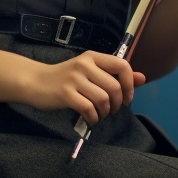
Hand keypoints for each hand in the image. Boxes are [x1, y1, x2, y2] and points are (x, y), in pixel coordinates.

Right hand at [23, 50, 144, 124]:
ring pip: (103, 99)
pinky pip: (89, 109)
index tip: (126, 97)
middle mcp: (85, 65)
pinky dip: (94, 118)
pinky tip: (90, 119)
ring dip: (105, 113)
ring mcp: (74, 79)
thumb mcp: (89, 72)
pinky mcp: (66, 94)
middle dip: (117, 104)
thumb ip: (114, 75)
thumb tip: (142, 79)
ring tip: (100, 115)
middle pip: (114, 87)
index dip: (129, 84)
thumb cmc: (64, 78)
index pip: (122, 65)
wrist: (34, 82)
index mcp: (93, 57)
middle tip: (111, 111)